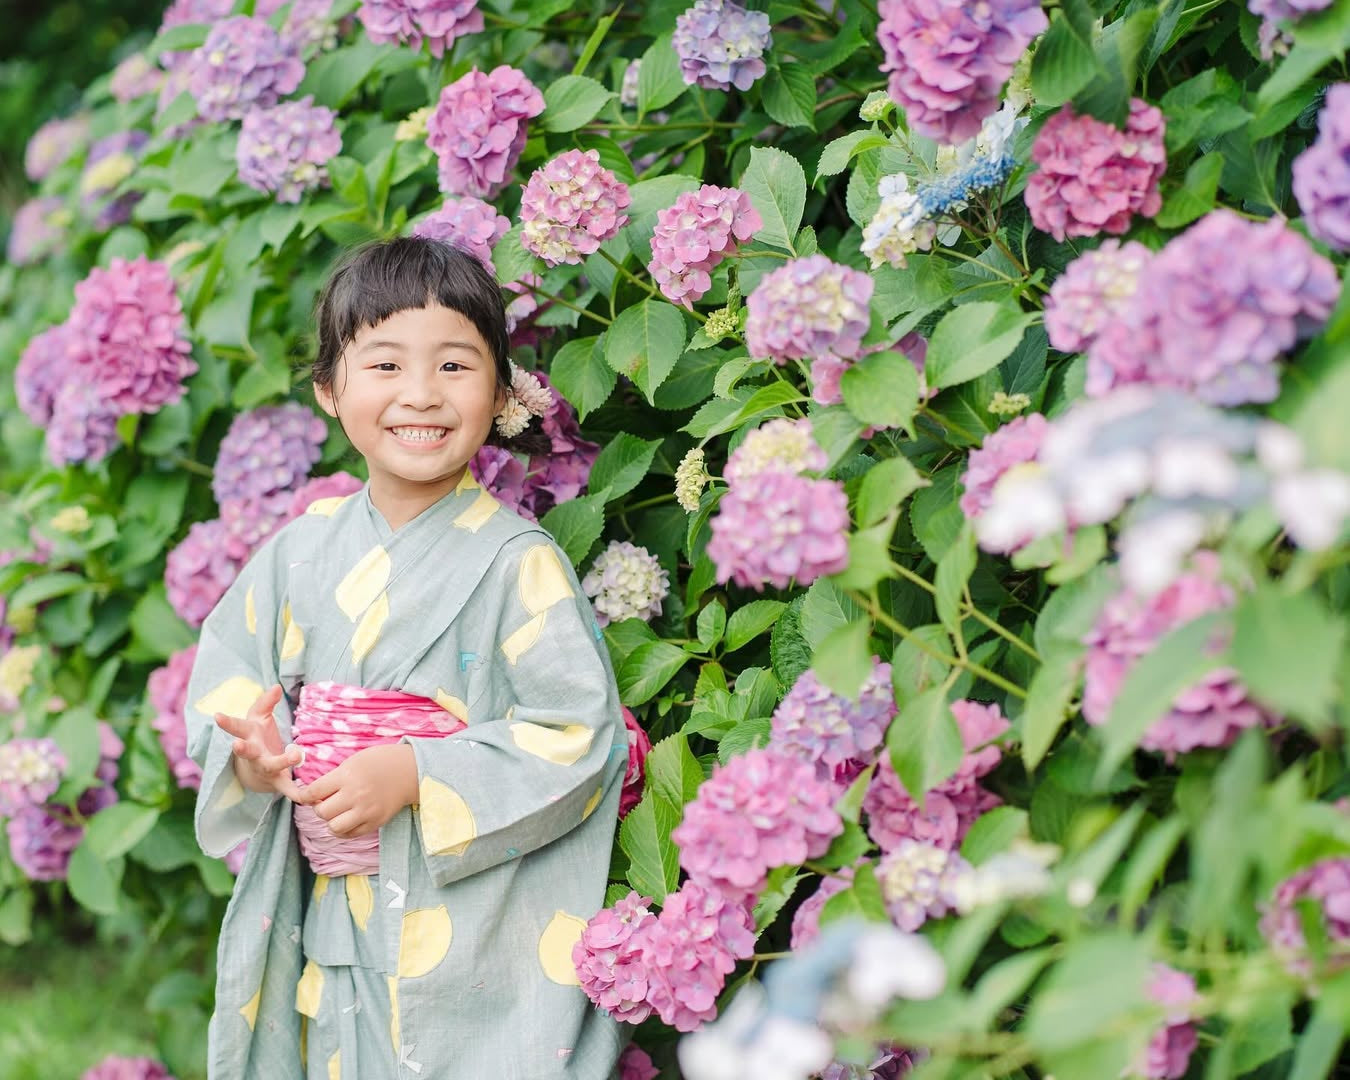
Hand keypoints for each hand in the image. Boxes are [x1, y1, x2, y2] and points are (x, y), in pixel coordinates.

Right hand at [214, 684, 303, 800]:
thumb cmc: (258, 737)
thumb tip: (276, 686)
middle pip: (247, 751)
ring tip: (296, 754)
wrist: (256, 770)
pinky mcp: (278, 780)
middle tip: (236, 744)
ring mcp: (264, 768)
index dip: (226, 723)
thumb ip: (266, 703)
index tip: (216, 716)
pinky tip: (305, 796)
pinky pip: (287, 788)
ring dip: (282, 761)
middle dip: (242, 749)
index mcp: (248, 736)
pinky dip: (296, 792)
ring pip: (271, 766)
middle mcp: (254, 754)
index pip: (236, 727)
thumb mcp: (259, 718)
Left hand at [293, 743, 418, 838]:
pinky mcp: (375, 822)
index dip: (305, 796)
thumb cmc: (380, 761)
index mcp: (347, 776)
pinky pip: (350, 834)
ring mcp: (366, 811)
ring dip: (331, 821)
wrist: (410, 771)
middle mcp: (355, 795)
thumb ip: (334, 777)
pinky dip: (344, 830)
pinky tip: (347, 819)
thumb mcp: (353, 761)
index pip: (313, 792)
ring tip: (337, 813)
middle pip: (322, 812)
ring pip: (334, 827)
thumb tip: (313, 795)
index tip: (306, 796)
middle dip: (320, 807)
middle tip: (326, 802)